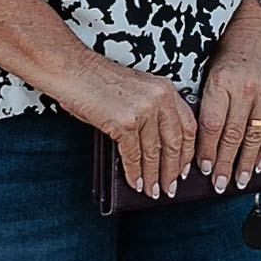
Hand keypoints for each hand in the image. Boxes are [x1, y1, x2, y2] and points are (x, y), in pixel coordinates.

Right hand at [65, 51, 193, 198]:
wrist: (73, 70)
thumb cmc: (98, 80)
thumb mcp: (137, 90)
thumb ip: (153, 112)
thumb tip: (156, 148)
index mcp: (166, 89)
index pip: (187, 126)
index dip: (187, 152)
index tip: (185, 167)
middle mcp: (159, 98)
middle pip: (174, 143)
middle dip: (172, 170)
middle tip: (171, 186)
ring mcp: (143, 110)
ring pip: (154, 153)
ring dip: (153, 176)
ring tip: (152, 190)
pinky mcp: (124, 122)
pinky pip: (133, 155)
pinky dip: (134, 173)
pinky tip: (135, 182)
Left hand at [194, 4, 260, 189]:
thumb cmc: (228, 47)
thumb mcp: (210, 68)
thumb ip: (205, 99)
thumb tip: (194, 137)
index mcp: (221, 82)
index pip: (212, 126)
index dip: (207, 151)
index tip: (202, 170)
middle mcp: (245, 89)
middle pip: (232, 136)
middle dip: (224, 165)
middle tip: (219, 186)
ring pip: (254, 137)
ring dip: (245, 163)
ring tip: (238, 182)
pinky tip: (258, 165)